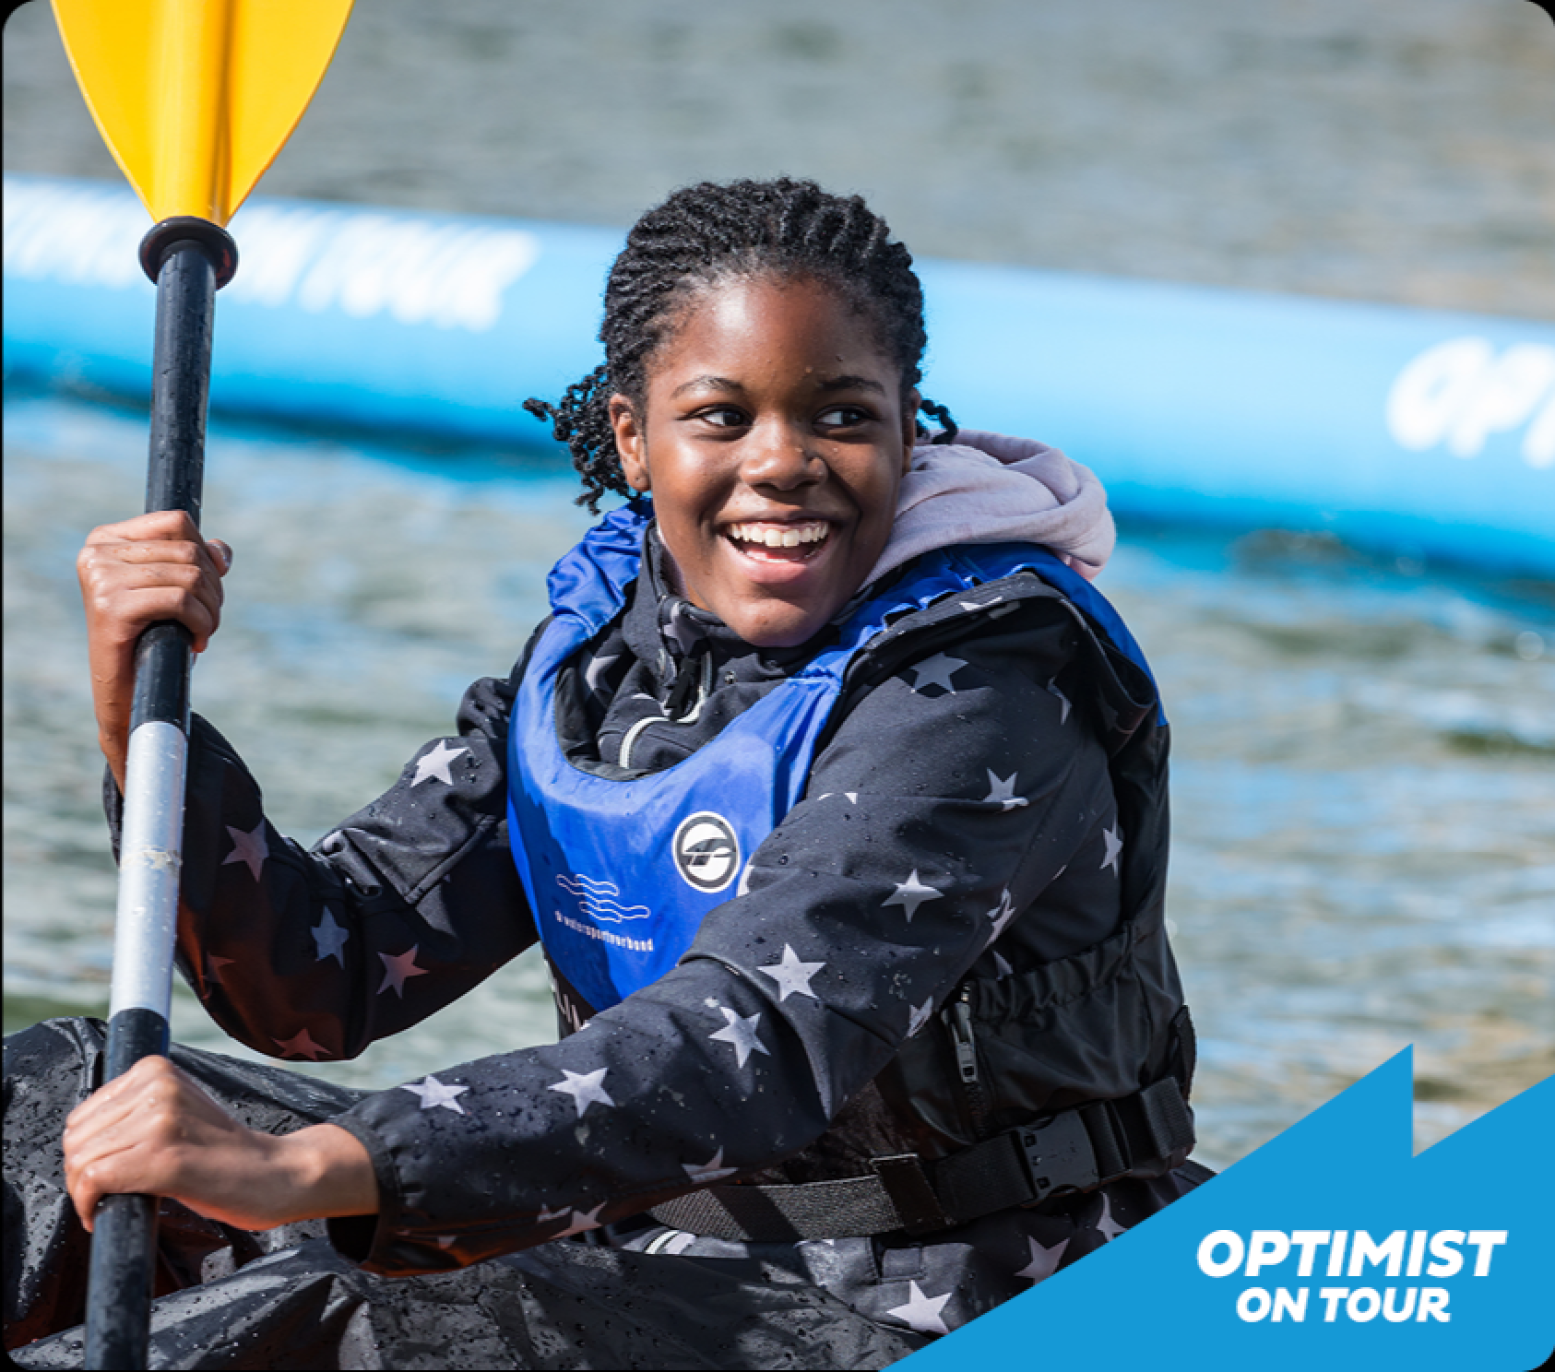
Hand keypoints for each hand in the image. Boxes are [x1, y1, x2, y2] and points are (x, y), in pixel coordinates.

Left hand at [63, 1055, 377, 1232]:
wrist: (274, 1173)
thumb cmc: (224, 1152)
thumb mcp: (180, 1110)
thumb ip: (137, 1109)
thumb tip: (80, 1138)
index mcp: (157, 1069)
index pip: (83, 1114)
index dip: (87, 1150)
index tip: (106, 1171)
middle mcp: (158, 1086)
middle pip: (77, 1138)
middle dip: (82, 1173)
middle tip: (109, 1192)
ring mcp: (161, 1119)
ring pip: (81, 1160)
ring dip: (86, 1192)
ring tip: (113, 1201)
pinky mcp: (163, 1156)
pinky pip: (93, 1180)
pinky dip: (89, 1205)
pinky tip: (105, 1214)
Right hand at [76, 512, 232, 787]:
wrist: (125, 692)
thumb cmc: (150, 636)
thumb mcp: (171, 591)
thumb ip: (196, 562)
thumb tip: (223, 552)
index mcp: (106, 539)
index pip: (177, 522)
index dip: (205, 554)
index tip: (206, 590)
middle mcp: (97, 553)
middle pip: (189, 551)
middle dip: (213, 590)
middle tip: (208, 621)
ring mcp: (101, 578)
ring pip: (190, 577)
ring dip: (211, 610)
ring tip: (204, 632)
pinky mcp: (111, 608)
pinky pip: (181, 601)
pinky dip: (202, 623)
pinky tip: (197, 643)